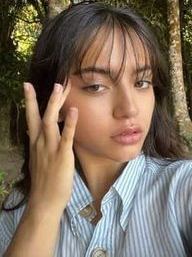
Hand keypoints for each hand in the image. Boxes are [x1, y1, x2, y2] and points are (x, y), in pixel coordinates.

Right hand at [24, 81, 77, 212]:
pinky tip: (73, 110)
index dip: (30, 101)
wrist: (45, 200)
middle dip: (40, 98)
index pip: (31, 118)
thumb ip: (39, 144)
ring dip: (54, 103)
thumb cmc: (44, 181)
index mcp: (35, 143)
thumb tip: (36, 133)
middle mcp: (40, 142)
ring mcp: (50, 147)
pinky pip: (66, 136)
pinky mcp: (62, 155)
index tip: (28, 86)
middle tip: (45, 81)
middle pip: (39, 115)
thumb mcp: (38, 159)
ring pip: (50, 121)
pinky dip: (69, 123)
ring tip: (59, 87)